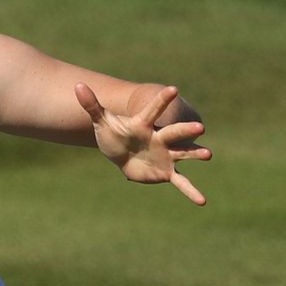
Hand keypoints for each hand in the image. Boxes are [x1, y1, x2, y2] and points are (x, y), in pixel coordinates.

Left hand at [75, 83, 212, 204]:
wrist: (121, 154)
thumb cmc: (114, 134)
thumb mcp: (101, 120)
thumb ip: (91, 104)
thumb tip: (77, 84)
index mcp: (144, 124)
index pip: (153, 110)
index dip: (161, 100)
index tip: (173, 89)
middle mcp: (159, 138)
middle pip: (174, 132)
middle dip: (186, 130)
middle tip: (200, 127)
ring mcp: (166, 155)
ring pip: (183, 153)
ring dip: (195, 153)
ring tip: (208, 154)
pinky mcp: (166, 172)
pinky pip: (181, 182)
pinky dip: (191, 191)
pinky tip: (202, 201)